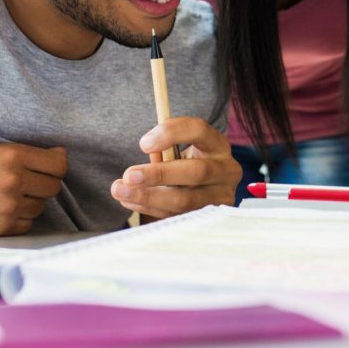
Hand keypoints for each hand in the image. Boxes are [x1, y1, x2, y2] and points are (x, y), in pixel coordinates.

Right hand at [0, 142, 67, 235]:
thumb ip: (27, 153)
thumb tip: (61, 155)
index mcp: (11, 156)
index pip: (58, 164)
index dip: (57, 164)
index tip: (50, 165)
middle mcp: (13, 180)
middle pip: (53, 186)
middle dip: (43, 184)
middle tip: (25, 182)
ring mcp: (8, 206)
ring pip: (41, 206)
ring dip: (30, 202)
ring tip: (6, 196)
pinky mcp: (2, 228)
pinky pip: (28, 223)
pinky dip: (19, 218)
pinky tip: (1, 210)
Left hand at [111, 117, 240, 219]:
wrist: (204, 188)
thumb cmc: (185, 163)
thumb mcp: (178, 151)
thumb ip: (163, 150)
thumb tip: (142, 162)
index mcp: (218, 144)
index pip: (199, 130)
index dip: (172, 134)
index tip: (143, 144)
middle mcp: (227, 170)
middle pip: (197, 172)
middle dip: (159, 174)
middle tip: (129, 175)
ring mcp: (222, 197)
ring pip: (186, 200)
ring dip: (149, 197)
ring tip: (121, 191)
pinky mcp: (210, 217)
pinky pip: (178, 216)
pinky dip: (151, 209)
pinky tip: (131, 201)